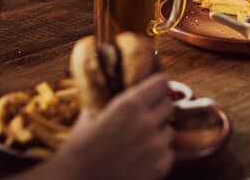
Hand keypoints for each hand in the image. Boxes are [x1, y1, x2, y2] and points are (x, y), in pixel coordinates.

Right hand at [31, 73, 174, 179]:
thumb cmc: (79, 149)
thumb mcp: (90, 117)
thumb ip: (107, 105)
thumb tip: (111, 99)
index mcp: (129, 104)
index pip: (161, 83)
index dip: (157, 87)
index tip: (154, 92)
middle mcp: (146, 121)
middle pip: (168, 105)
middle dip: (158, 110)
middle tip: (145, 118)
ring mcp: (155, 145)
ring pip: (169, 130)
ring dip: (158, 134)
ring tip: (139, 142)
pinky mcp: (159, 166)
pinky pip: (168, 153)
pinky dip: (158, 155)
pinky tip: (141, 159)